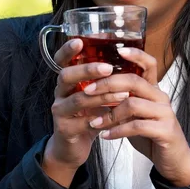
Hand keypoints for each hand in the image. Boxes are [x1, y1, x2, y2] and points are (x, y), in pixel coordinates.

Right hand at [43, 38, 130, 185]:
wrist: (72, 148)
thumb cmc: (88, 116)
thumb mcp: (96, 96)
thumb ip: (105, 81)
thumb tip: (130, 59)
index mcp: (67, 82)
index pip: (61, 61)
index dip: (68, 50)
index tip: (80, 40)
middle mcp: (60, 93)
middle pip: (66, 76)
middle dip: (87, 70)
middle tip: (108, 68)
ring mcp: (59, 111)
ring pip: (77, 99)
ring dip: (101, 95)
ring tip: (122, 94)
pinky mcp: (64, 129)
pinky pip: (82, 122)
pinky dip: (99, 119)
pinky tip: (113, 117)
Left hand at [85, 48, 189, 186]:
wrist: (173, 160)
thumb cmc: (151, 135)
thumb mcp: (136, 115)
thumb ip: (122, 102)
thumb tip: (96, 92)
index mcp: (154, 90)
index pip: (149, 64)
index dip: (135, 55)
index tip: (118, 50)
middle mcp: (161, 98)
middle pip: (134, 81)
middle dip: (107, 84)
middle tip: (87, 91)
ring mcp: (165, 114)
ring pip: (133, 104)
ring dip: (109, 113)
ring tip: (94, 122)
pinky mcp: (165, 131)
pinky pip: (137, 126)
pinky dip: (117, 131)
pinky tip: (105, 136)